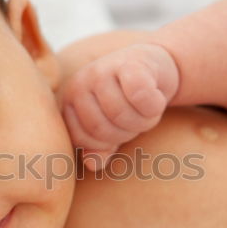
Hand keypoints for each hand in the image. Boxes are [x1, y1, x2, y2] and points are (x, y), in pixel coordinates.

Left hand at [59, 42, 178, 170]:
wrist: (153, 65)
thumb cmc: (127, 100)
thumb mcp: (111, 126)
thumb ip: (100, 147)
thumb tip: (92, 164)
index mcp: (70, 101)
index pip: (81, 138)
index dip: (106, 144)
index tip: (120, 131)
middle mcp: (80, 83)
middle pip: (102, 129)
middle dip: (127, 133)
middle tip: (138, 121)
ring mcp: (101, 70)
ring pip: (121, 114)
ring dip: (144, 120)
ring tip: (147, 110)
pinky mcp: (128, 63)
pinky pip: (140, 96)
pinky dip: (154, 104)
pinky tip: (156, 97)